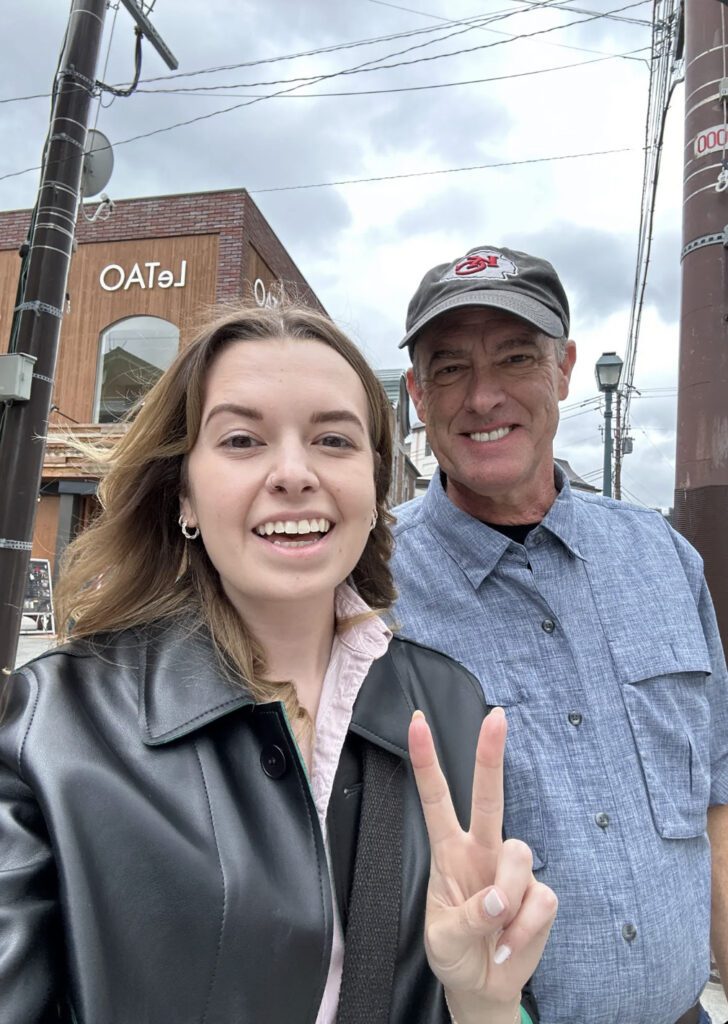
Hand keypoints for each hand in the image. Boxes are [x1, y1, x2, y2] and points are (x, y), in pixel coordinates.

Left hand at [408, 707, 556, 1021]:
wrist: (484, 987)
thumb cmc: (455, 954)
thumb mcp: (443, 940)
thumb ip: (467, 918)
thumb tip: (498, 898)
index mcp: (449, 852)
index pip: (436, 799)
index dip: (426, 761)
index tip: (416, 723)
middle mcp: (482, 851)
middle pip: (489, 796)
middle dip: (491, 755)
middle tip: (496, 716)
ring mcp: (513, 871)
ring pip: (518, 857)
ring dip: (507, 901)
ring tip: (494, 932)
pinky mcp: (540, 895)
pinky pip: (540, 900)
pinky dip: (524, 930)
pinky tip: (510, 943)